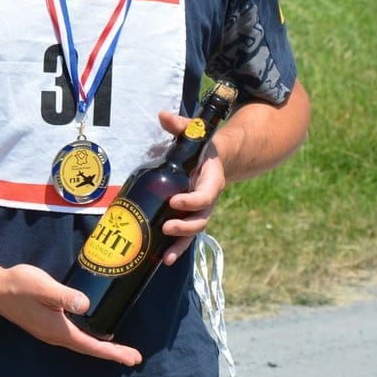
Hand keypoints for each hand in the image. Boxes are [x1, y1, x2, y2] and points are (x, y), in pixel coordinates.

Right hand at [0, 263, 142, 366]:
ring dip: (101, 347)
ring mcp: (49, 331)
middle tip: (133, 357)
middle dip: (112, 353)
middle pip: (89, 349)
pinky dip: (88, 338)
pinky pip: (73, 336)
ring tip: (118, 349)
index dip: (113, 352)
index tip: (132, 358)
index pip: (91, 345)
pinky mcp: (46, 324)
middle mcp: (55, 335)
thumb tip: (86, 305)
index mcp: (58, 329)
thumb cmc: (19, 285)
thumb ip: (64, 296)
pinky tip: (93, 331)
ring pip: (81, 343)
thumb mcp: (44, 287)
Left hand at [156, 110, 226, 266]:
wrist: (214, 159)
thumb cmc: (201, 146)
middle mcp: (209, 198)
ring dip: (181, 245)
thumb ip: (180, 125)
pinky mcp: (191, 217)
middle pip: (202, 218)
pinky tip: (162, 261)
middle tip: (166, 227)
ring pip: (195, 231)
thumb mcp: (194, 133)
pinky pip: (186, 236)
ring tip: (165, 256)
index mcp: (211, 179)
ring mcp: (201, 210)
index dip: (192, 201)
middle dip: (185, 226)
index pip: (206, 195)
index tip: (175, 201)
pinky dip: (176, 249)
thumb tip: (163, 115)